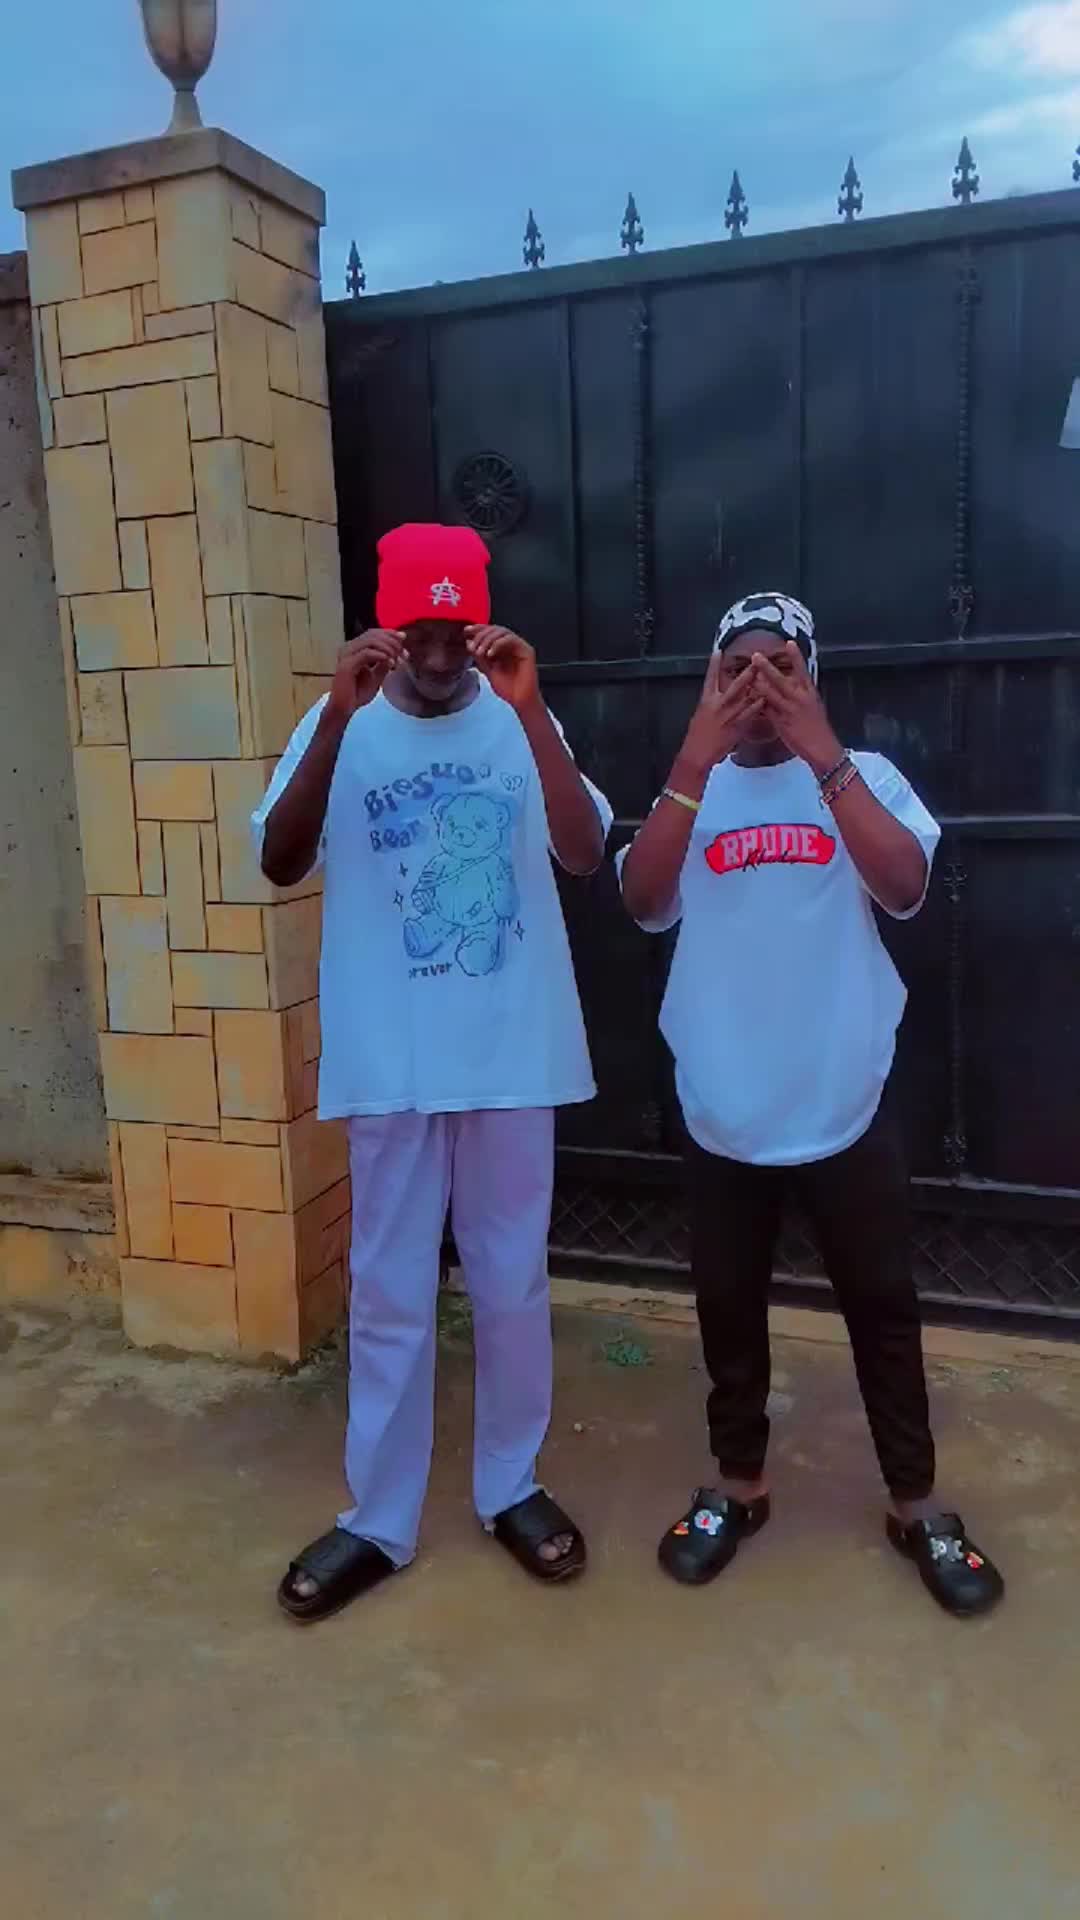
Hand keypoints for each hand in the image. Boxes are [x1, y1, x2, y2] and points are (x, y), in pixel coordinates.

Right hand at [327, 629, 404, 721]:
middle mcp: (349, 647)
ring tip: (396, 659)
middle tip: (403, 653)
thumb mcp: (377, 676)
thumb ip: (384, 663)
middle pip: (373, 634)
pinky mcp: (347, 665)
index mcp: (354, 648)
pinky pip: (366, 653)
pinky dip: (380, 655)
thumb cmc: (357, 693)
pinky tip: (390, 661)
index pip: (373, 633)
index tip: (404, 638)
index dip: (390, 633)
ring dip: (388, 647)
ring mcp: (346, 655)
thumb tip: (396, 651)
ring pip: (370, 641)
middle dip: (391, 641)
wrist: (344, 708)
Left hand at [466, 625, 539, 712]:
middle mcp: (511, 645)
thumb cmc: (507, 688)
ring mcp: (519, 646)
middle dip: (481, 634)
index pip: (490, 632)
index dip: (478, 629)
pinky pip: (511, 639)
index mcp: (502, 648)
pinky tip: (490, 654)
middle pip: (495, 629)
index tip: (466, 631)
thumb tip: (469, 642)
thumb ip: (479, 657)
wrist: (520, 701)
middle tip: (473, 646)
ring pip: (502, 632)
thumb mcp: (487, 670)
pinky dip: (498, 644)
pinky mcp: (526, 650)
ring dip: (488, 639)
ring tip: (480, 651)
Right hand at [680, 653, 764, 772]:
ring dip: (758, 687)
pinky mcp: (736, 727)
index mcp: (706, 700)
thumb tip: (718, 695)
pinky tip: (766, 700)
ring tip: (767, 677)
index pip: (710, 677)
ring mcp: (728, 716)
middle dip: (747, 673)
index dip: (714, 664)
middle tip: (756, 661)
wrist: (697, 753)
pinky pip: (750, 714)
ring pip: (746, 698)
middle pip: (735, 685)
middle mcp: (718, 705)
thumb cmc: (697, 736)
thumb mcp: (700, 715)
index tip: (718, 651)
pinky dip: (759, 706)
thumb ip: (711, 704)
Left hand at [752, 642, 842, 773]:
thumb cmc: (817, 727)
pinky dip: (757, 704)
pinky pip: (767, 711)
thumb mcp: (813, 706)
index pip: (802, 670)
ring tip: (748, 674)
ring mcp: (790, 710)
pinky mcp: (782, 722)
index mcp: (810, 692)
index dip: (796, 657)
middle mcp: (800, 698)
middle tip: (756, 655)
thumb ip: (801, 694)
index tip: (789, 642)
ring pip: (771, 694)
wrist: (822, 747)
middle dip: (767, 667)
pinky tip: (748, 698)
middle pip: (781, 679)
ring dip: (758, 683)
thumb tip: (793, 684)